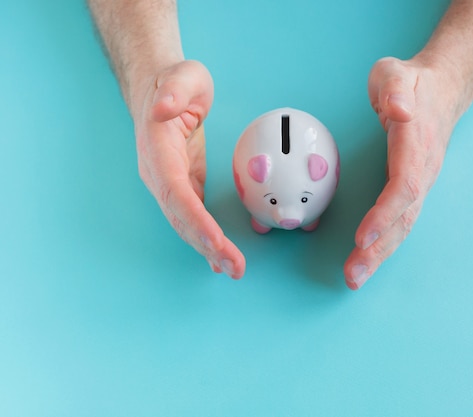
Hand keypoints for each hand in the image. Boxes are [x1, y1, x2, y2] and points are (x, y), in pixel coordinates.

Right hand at [132, 60, 244, 278]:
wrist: (161, 88)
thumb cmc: (175, 81)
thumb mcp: (182, 75)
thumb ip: (175, 90)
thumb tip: (163, 109)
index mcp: (158, 150)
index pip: (175, 191)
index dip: (193, 218)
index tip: (214, 240)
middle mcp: (159, 174)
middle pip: (181, 216)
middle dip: (206, 244)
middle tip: (234, 267)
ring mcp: (169, 183)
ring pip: (186, 223)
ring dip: (208, 249)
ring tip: (233, 270)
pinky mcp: (183, 186)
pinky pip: (193, 218)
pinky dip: (206, 239)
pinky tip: (220, 259)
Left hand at [344, 55, 461, 288]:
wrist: (444, 90)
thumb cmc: (412, 82)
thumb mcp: (397, 72)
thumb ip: (395, 88)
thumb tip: (399, 109)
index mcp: (416, 143)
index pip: (404, 185)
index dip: (384, 214)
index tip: (361, 237)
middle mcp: (423, 169)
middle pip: (404, 216)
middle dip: (379, 249)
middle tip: (353, 275)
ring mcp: (420, 181)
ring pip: (404, 224)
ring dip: (380, 254)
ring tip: (355, 277)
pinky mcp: (413, 188)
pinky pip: (400, 220)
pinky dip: (383, 243)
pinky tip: (366, 259)